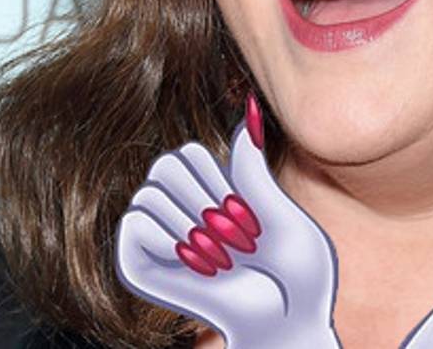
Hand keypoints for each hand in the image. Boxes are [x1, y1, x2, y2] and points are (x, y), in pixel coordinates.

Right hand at [115, 96, 340, 348]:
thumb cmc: (297, 277)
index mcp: (210, 197)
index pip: (187, 152)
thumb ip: (253, 168)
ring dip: (193, 224)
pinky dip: (170, 240)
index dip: (218, 179)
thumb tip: (249, 110)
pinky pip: (135, 223)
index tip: (249, 217)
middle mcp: (178, 215)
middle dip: (206, 199)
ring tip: (221, 257)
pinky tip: (197, 263)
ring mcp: (157, 241)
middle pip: (165, 165)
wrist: (286, 323)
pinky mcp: (137, 267)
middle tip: (236, 239)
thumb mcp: (283, 212)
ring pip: (148, 192)